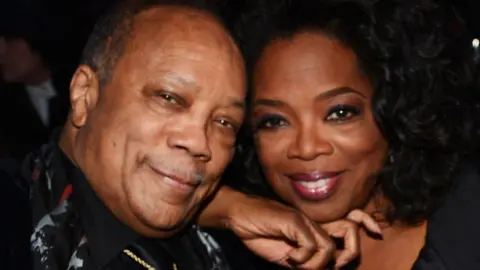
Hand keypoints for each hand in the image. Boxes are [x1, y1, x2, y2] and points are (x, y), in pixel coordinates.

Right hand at [227, 196, 381, 269]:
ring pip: (330, 247)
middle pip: (351, 231)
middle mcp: (314, 221)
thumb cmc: (262, 232)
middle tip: (336, 266)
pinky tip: (289, 257)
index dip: (367, 223)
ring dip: (316, 265)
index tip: (377, 232)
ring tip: (299, 264)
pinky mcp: (294, 221)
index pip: (350, 220)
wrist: (240, 216)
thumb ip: (307, 261)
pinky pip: (310, 246)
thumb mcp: (288, 253)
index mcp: (316, 227)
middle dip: (351, 254)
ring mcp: (305, 220)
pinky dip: (301, 259)